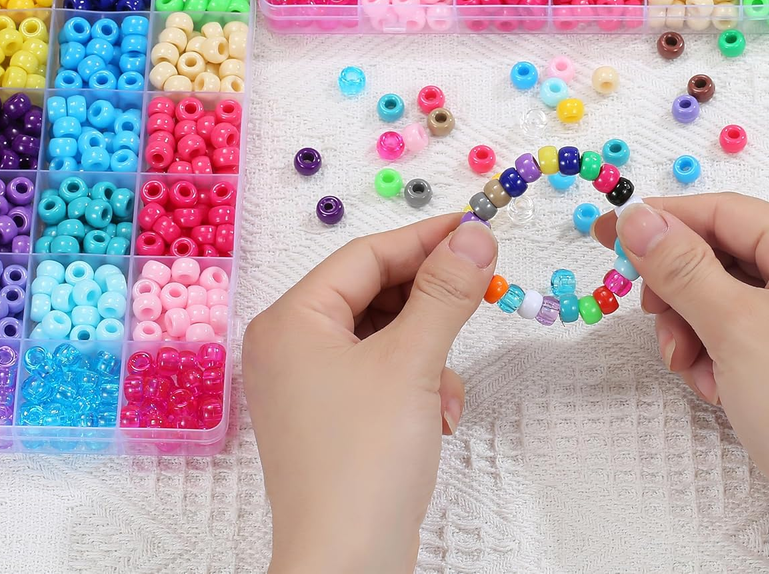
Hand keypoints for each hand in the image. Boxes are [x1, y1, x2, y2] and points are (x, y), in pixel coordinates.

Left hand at [244, 213, 496, 573]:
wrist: (347, 569)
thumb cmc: (365, 460)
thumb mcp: (413, 362)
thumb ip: (445, 290)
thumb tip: (475, 233)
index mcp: (291, 321)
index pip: (365, 255)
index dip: (424, 238)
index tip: (476, 228)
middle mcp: (289, 346)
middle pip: (373, 292)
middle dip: (429, 304)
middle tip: (479, 290)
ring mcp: (306, 385)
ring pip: (383, 335)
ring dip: (428, 352)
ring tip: (448, 388)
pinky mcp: (329, 419)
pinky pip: (380, 373)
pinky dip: (416, 384)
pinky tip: (439, 417)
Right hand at [592, 194, 768, 573]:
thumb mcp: (732, 324)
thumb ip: (679, 265)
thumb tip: (637, 218)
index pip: (723, 212)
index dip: (663, 221)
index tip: (611, 232)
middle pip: (720, 254)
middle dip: (680, 290)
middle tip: (652, 314)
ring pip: (722, 296)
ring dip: (692, 329)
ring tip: (690, 367)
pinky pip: (737, 331)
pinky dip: (713, 353)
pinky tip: (715, 386)